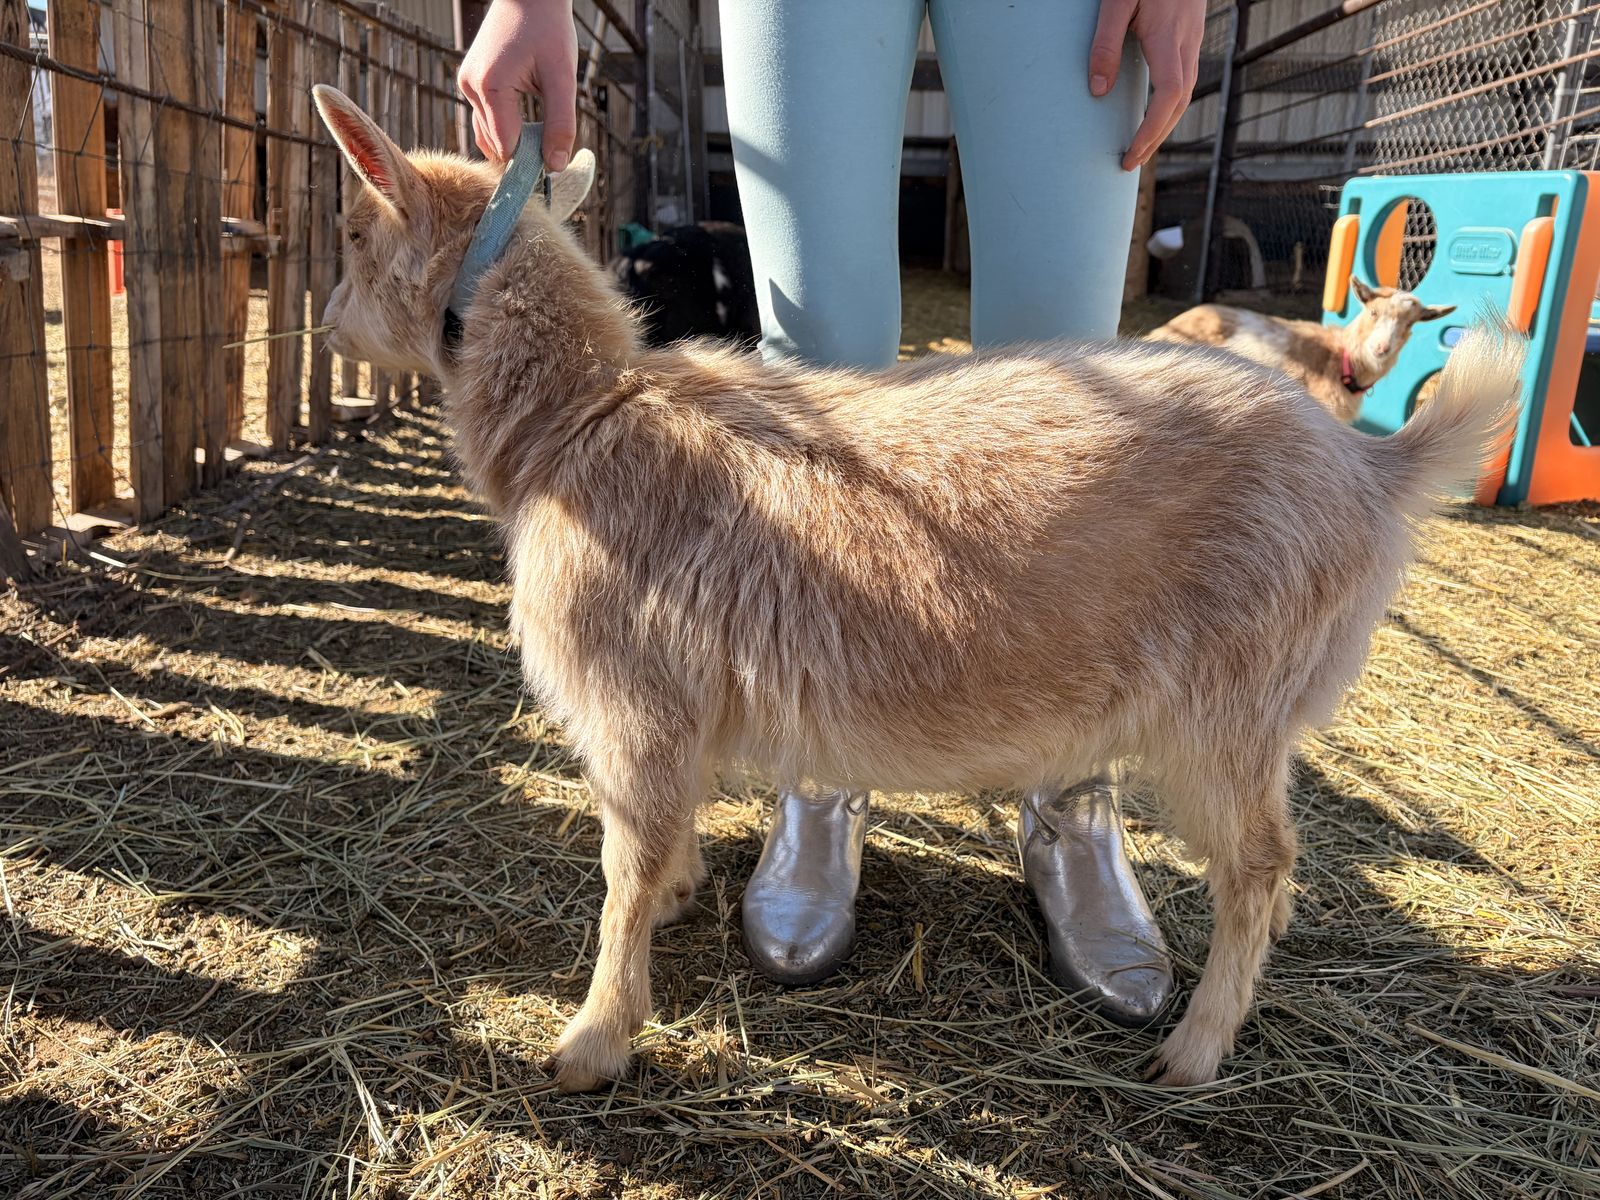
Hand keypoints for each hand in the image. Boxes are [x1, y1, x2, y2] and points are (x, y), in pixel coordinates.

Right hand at [458, 0, 577, 169]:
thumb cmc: (549, 29)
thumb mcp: (563, 78)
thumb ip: (561, 124)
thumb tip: (555, 166)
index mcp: (491, 87)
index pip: (506, 147)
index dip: (530, 162)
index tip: (552, 167)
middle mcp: (471, 87)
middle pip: (495, 144)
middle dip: (522, 152)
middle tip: (551, 149)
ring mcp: (467, 84)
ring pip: (488, 134)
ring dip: (514, 140)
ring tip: (541, 132)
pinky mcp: (470, 81)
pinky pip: (486, 118)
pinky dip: (506, 126)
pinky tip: (527, 120)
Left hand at [1088, 0, 1204, 171]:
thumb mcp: (1116, 1)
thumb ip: (1105, 43)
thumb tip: (1097, 91)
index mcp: (1168, 39)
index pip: (1167, 97)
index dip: (1150, 130)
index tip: (1130, 154)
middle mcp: (1186, 44)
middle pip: (1178, 104)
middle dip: (1155, 138)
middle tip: (1130, 162)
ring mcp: (1192, 40)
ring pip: (1184, 94)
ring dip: (1164, 124)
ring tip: (1141, 146)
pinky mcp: (1189, 35)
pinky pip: (1183, 80)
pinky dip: (1169, 105)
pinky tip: (1154, 113)